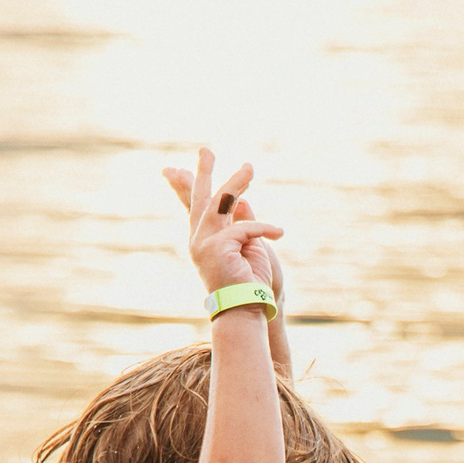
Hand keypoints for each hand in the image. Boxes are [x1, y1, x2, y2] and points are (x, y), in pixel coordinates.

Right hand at [174, 149, 282, 295]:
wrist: (246, 311)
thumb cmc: (249, 284)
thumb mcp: (247, 247)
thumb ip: (241, 223)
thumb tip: (243, 201)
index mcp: (203, 241)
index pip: (196, 208)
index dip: (190, 186)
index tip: (184, 167)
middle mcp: (198, 240)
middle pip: (199, 199)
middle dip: (202, 172)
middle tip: (205, 149)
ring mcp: (204, 243)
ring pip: (221, 204)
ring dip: (236, 183)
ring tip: (249, 167)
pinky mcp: (217, 246)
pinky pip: (244, 227)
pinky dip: (263, 228)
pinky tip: (279, 233)